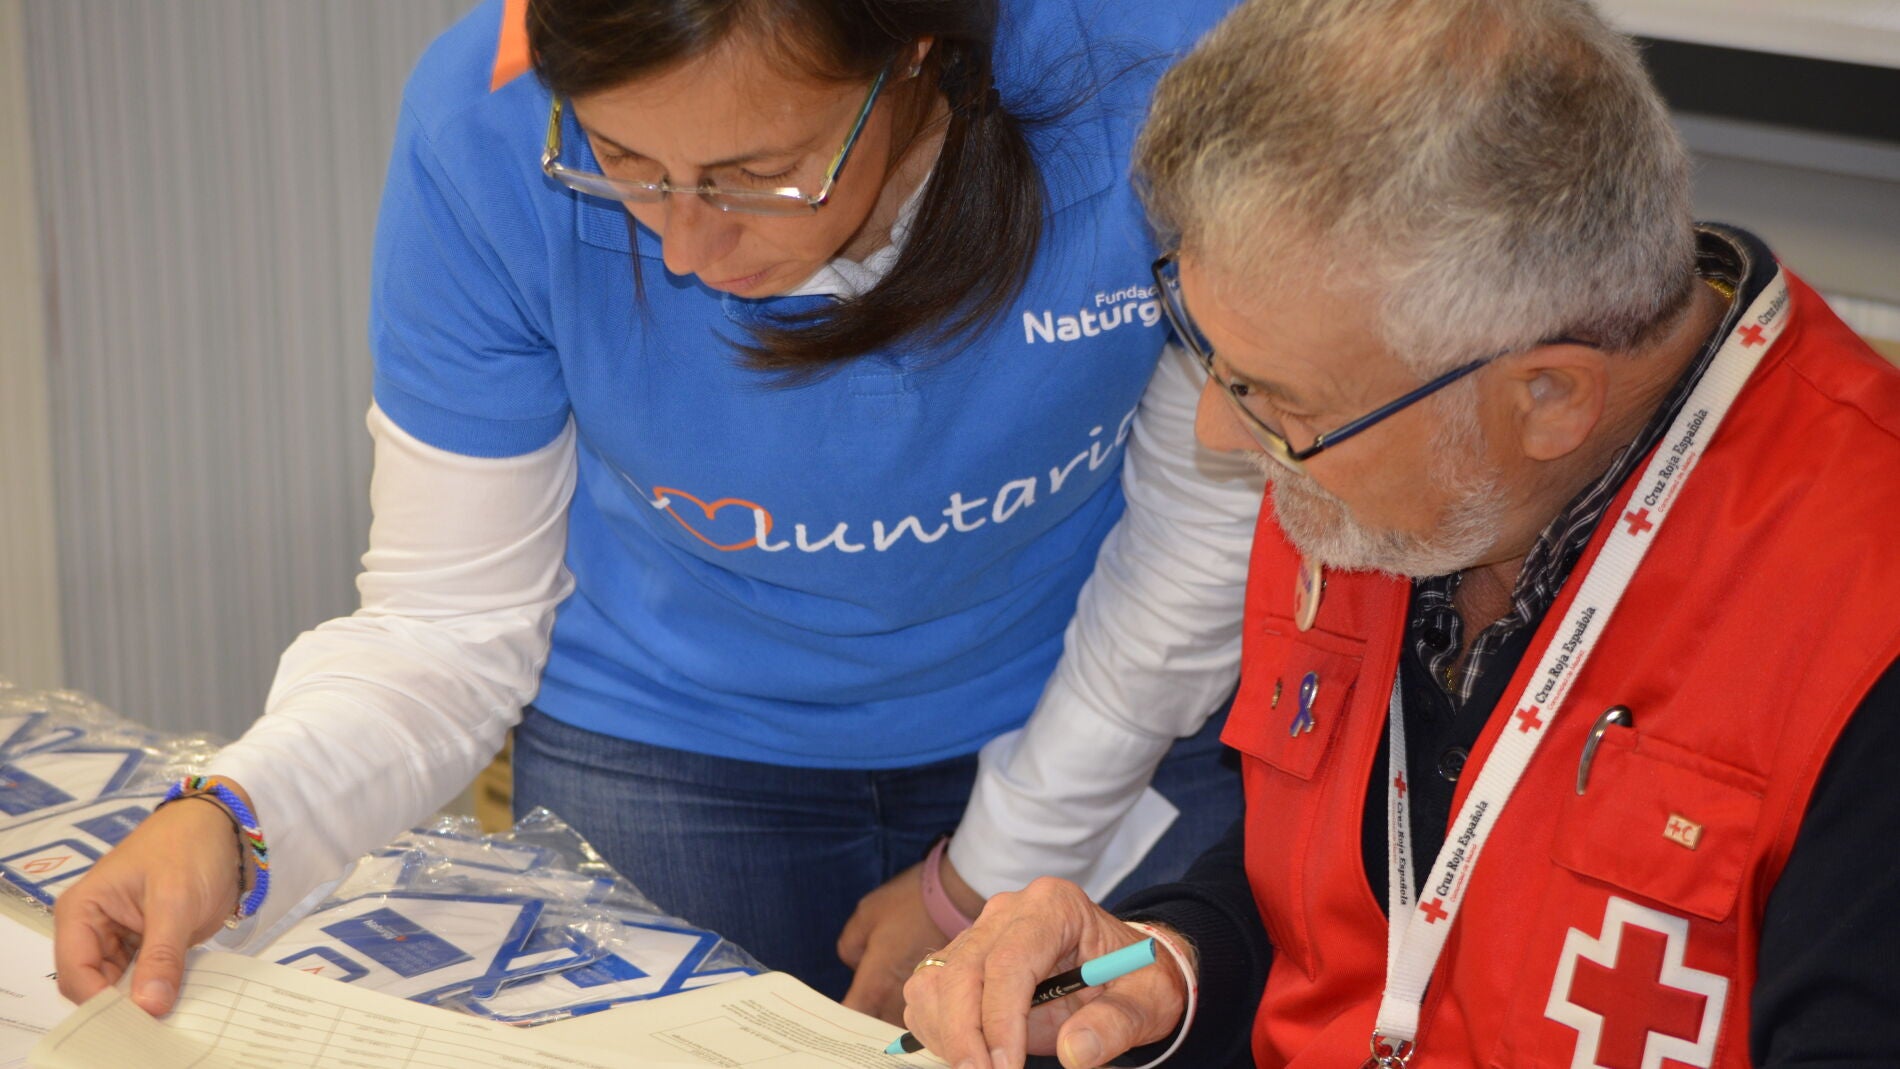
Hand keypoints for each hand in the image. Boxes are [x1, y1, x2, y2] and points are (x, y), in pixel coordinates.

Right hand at [52, 789, 248, 1015]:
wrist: (223, 825)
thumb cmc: (189, 847)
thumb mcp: (175, 901)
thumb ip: (161, 955)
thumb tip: (148, 1008)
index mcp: (81, 911)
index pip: (75, 974)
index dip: (101, 1002)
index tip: (138, 1020)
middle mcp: (93, 929)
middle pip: (95, 986)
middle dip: (124, 1005)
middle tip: (159, 1022)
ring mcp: (121, 938)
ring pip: (122, 986)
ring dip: (145, 999)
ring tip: (172, 1013)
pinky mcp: (149, 943)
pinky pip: (147, 976)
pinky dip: (161, 987)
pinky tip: (180, 998)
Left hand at [838, 854, 982, 1023]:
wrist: (957, 897)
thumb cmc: (909, 903)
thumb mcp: (867, 915)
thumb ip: (851, 947)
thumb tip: (857, 964)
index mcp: (876, 983)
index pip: (852, 1016)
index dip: (840, 1018)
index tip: (833, 1013)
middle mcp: (899, 999)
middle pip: (876, 1025)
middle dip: (866, 1018)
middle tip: (859, 1002)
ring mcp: (922, 999)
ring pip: (900, 1019)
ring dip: (890, 1013)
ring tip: (885, 997)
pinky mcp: (940, 992)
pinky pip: (921, 1008)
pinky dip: (914, 1004)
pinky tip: (909, 988)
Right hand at [900, 877, 1193, 1068]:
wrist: (1125, 968)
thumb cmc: (1136, 978)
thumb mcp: (1148, 1001)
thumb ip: (1115, 1024)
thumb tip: (1075, 1053)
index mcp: (1054, 906)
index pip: (1009, 961)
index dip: (1000, 1020)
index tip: (1006, 1068)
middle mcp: (1008, 912)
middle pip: (962, 972)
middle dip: (966, 1037)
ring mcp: (979, 932)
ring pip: (935, 983)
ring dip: (948, 1037)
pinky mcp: (961, 957)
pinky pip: (928, 993)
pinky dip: (939, 1032)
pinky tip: (972, 1056)